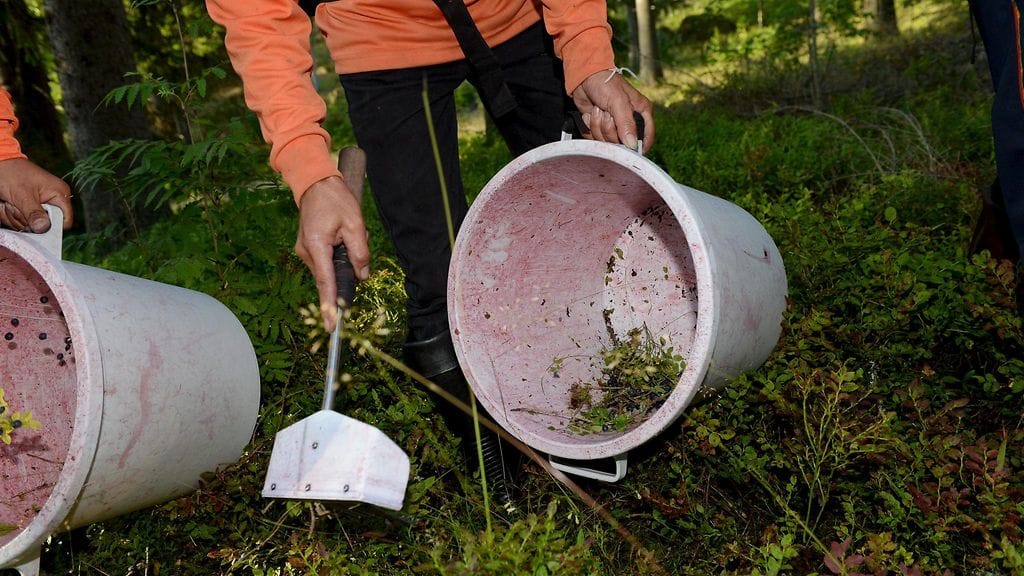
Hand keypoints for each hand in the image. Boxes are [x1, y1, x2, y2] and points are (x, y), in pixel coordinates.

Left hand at [0, 158, 72, 231]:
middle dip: (25, 219)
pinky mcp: (27, 209)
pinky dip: (10, 216)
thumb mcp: (22, 194)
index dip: (51, 227)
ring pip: (29, 226)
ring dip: (15, 217)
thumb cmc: (12, 173)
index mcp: (59, 195)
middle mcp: (52, 202)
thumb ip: (34, 212)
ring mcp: (38, 206)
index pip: (65, 221)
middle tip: (15, 205)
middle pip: (44, 226)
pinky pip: (20, 223)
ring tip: (9, 202)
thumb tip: (44, 228)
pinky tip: (7, 205)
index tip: (34, 223)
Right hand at [294, 175, 369, 329]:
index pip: (326, 283)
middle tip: (354, 239)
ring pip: (330, 269)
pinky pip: (326, 262)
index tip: (332, 326)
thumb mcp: (355, 223)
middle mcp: (306, 252)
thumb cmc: (336, 200)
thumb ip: (360, 252)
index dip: (330, 305)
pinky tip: (342, 235)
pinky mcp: (307, 250)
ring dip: (344, 258)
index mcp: (317, 245)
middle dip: (347, 268)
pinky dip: (338, 254)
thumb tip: (362, 277)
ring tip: (347, 232)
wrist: (315, 183)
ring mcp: (304, 251)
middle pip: (331, 276)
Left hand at [571, 70, 654, 152]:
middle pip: (621, 142)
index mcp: (641, 113)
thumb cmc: (605, 83)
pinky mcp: (599, 127)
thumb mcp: (619, 101)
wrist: (583, 77)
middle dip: (609, 129)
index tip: (626, 147)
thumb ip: (626, 123)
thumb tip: (632, 144)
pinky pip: (594, 139)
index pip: (647, 138)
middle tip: (606, 113)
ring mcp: (613, 126)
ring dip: (597, 125)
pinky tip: (590, 114)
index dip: (638, 146)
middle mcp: (629, 122)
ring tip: (598, 110)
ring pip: (606, 142)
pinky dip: (589, 127)